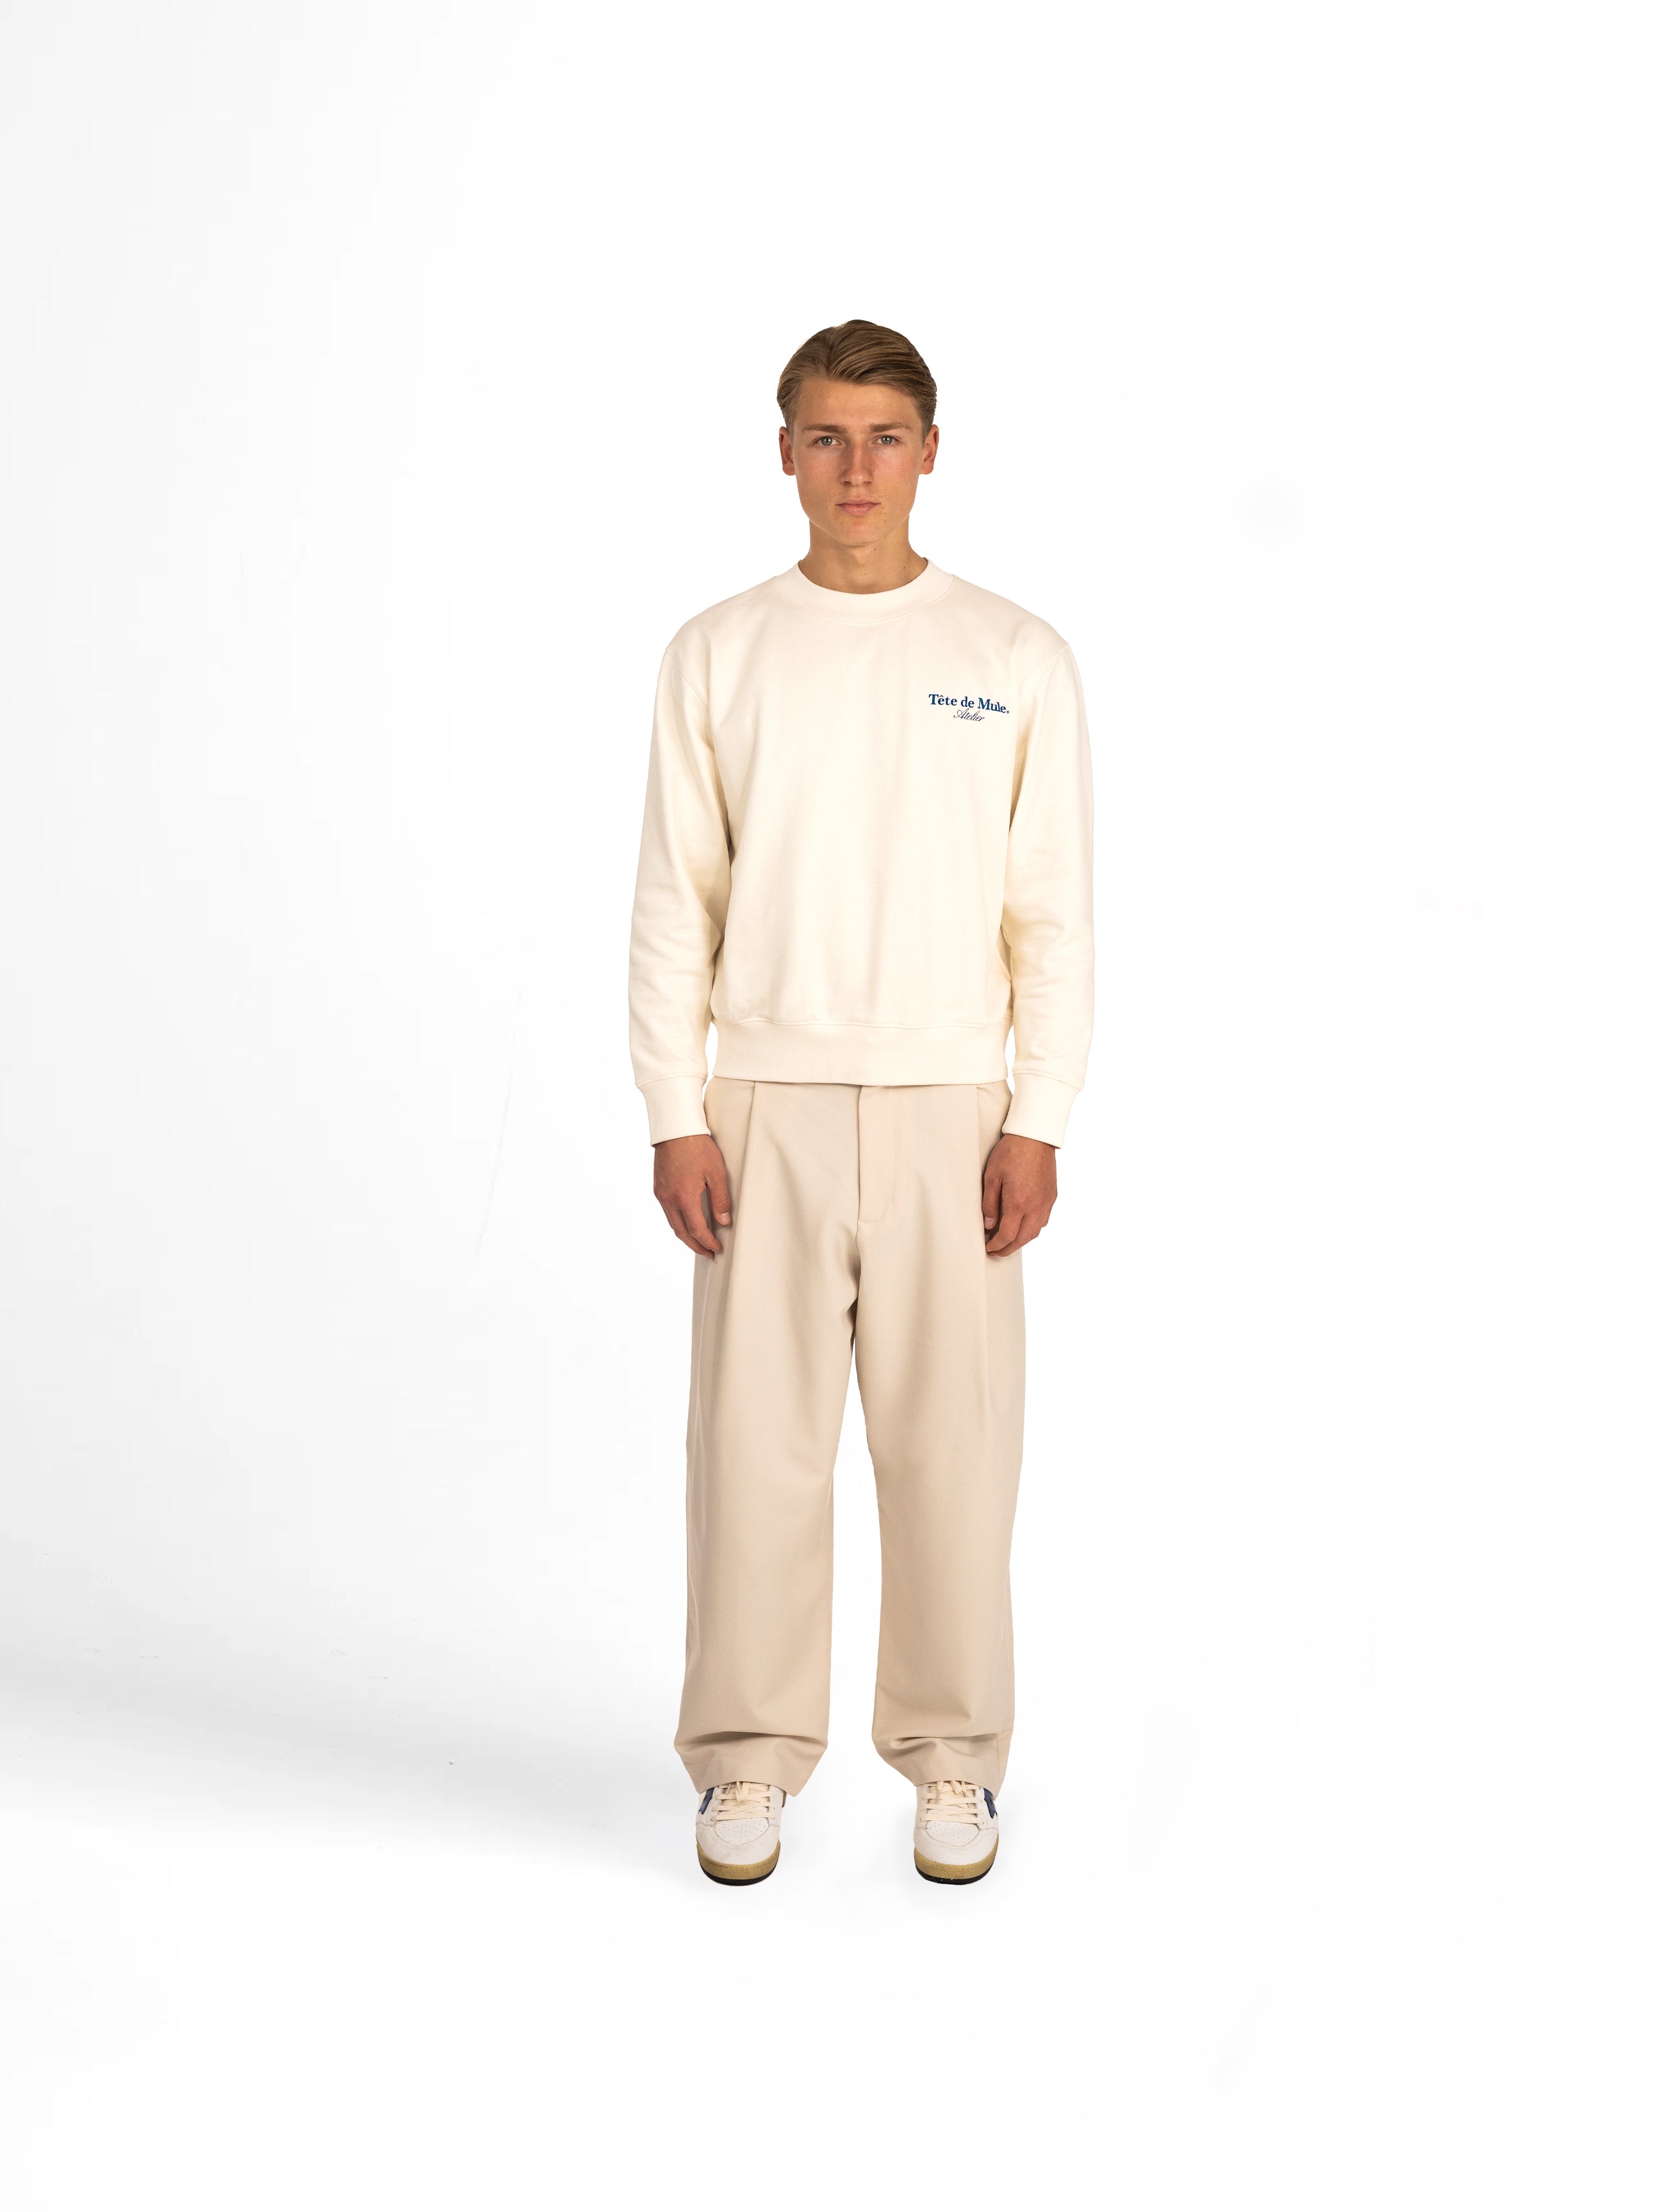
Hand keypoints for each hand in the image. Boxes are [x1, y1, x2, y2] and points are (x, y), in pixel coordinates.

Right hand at [653, 1133, 732, 1256]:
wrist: (675, 1129)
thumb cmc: (697, 1147)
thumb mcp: (716, 1172)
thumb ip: (720, 1199)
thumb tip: (724, 1221)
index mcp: (684, 1197)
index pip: (697, 1230)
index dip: (708, 1242)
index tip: (717, 1249)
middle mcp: (669, 1199)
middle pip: (681, 1233)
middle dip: (696, 1246)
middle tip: (708, 1253)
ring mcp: (661, 1194)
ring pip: (673, 1224)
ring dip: (686, 1236)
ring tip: (699, 1242)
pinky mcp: (658, 1188)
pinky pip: (668, 1212)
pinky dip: (678, 1222)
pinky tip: (687, 1221)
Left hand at [982, 1133, 1056, 1255]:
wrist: (1035, 1136)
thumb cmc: (1011, 1152)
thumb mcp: (992, 1176)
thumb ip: (990, 1203)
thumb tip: (989, 1224)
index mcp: (1018, 1203)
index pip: (1007, 1235)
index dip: (996, 1245)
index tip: (988, 1248)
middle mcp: (1035, 1206)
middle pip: (1022, 1239)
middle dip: (1007, 1249)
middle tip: (995, 1251)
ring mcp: (1046, 1202)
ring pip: (1035, 1232)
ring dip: (1020, 1240)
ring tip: (1007, 1241)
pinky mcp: (1052, 1196)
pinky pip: (1043, 1220)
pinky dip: (1032, 1229)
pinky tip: (1023, 1225)